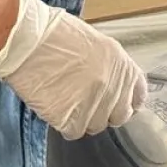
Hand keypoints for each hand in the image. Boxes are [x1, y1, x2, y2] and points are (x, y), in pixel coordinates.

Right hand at [0, 0, 146, 137]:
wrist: (28, 39)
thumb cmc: (57, 35)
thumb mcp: (97, 45)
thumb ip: (112, 69)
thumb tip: (114, 87)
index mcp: (123, 67)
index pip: (138, 97)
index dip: (125, 101)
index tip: (116, 103)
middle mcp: (114, 87)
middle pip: (117, 117)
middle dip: (103, 112)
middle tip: (84, 101)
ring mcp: (94, 105)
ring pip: (94, 126)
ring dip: (81, 117)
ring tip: (64, 97)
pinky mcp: (71, 118)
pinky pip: (73, 131)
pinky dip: (63, 123)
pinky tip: (54, 104)